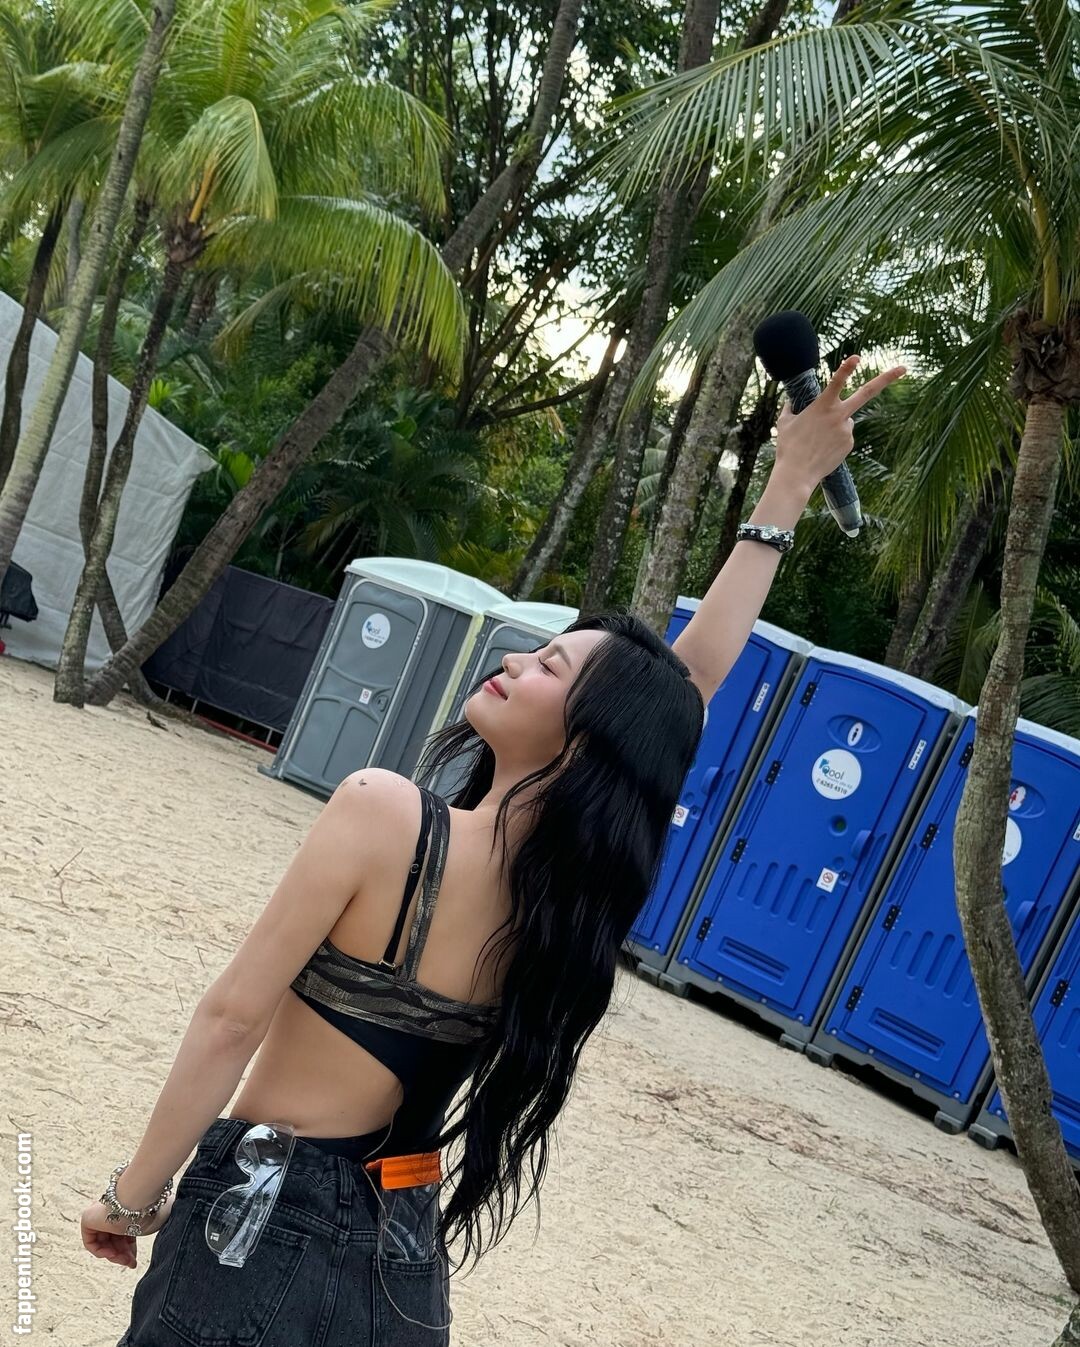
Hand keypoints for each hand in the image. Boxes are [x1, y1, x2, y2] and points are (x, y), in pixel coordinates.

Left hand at [80, 1189, 175, 1269]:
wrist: (137, 1199)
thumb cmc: (147, 1210)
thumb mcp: (146, 1227)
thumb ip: (142, 1235)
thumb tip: (154, 1246)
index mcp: (124, 1209)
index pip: (123, 1233)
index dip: (129, 1249)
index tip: (135, 1260)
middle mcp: (110, 1211)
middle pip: (113, 1240)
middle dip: (123, 1255)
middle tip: (131, 1264)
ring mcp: (98, 1215)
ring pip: (104, 1244)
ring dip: (115, 1256)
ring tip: (125, 1261)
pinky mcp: (87, 1218)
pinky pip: (91, 1243)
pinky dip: (100, 1252)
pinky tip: (112, 1254)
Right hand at [772, 354, 906, 496]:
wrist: (797, 474)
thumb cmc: (788, 447)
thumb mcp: (785, 422)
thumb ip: (791, 408)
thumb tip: (791, 402)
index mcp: (822, 406)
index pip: (837, 381)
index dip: (847, 368)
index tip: (857, 357)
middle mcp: (839, 415)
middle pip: (867, 393)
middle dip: (887, 378)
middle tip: (903, 368)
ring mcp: (846, 430)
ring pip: (846, 419)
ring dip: (835, 424)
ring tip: (817, 441)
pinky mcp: (849, 443)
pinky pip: (845, 435)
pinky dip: (835, 439)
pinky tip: (823, 449)